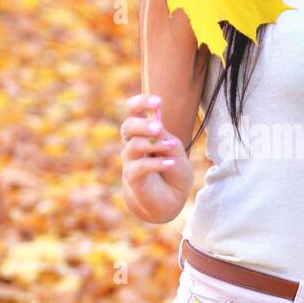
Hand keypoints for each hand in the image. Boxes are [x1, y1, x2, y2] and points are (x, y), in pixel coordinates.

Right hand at [120, 93, 192, 221]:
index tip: (158, 101)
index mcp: (144, 133)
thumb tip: (156, 123)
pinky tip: (171, 163)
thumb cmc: (173, 172)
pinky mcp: (132, 177)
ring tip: (171, 147)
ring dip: (154, 144)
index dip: (141, 103)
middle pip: (128, 126)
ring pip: (134, 145)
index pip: (134, 111)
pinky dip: (157, 163)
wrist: (170, 200)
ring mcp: (130, 161)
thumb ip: (165, 137)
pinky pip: (140, 166)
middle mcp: (133, 144)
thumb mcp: (175, 151)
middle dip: (142, 124)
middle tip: (159, 127)